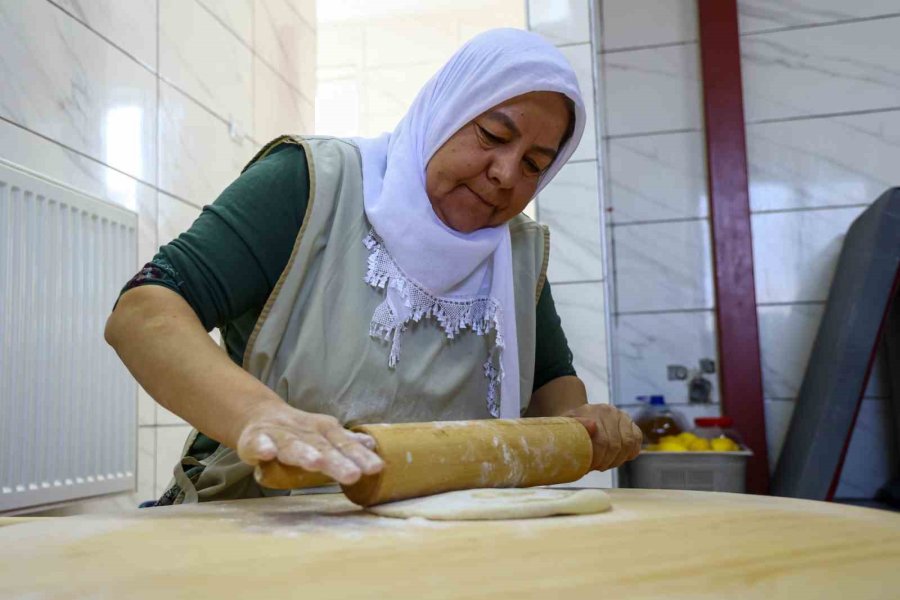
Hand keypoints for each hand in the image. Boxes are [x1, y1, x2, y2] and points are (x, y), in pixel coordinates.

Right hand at [236, 402, 383, 484]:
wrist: (260, 416)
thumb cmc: (299, 433)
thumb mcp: (324, 435)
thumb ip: (345, 443)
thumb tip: (371, 445)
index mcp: (323, 431)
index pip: (344, 444)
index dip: (360, 456)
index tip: (376, 468)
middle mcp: (304, 432)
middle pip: (322, 447)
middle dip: (338, 461)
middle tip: (353, 475)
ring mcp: (278, 435)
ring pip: (292, 446)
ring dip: (304, 453)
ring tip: (316, 463)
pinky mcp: (254, 440)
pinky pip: (257, 444)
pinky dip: (262, 447)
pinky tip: (267, 453)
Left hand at [563, 404, 641, 470]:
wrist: (578, 418)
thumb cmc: (570, 428)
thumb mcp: (566, 428)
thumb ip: (576, 426)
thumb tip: (593, 426)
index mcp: (592, 411)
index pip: (602, 441)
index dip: (597, 459)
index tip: (589, 467)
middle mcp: (610, 411)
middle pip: (616, 445)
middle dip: (606, 461)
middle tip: (596, 467)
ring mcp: (622, 416)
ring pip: (628, 444)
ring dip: (617, 459)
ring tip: (605, 464)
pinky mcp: (631, 423)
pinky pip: (637, 440)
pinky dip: (630, 452)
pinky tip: (619, 458)